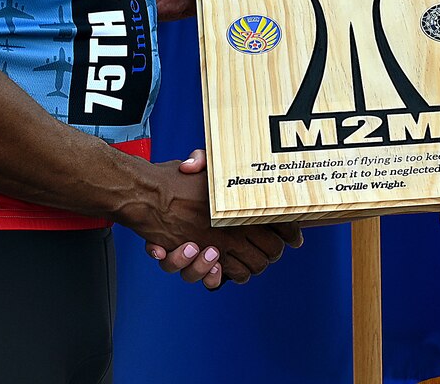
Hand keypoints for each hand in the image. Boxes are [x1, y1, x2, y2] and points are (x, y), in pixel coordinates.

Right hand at [132, 149, 299, 287]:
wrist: (144, 196)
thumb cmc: (170, 179)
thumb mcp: (199, 165)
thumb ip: (206, 162)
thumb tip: (203, 163)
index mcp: (239, 203)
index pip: (280, 223)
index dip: (291, 233)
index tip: (295, 237)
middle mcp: (233, 226)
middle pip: (271, 252)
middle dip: (272, 254)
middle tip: (270, 250)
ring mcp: (219, 244)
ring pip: (251, 268)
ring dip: (251, 268)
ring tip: (247, 261)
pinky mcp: (201, 258)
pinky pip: (222, 276)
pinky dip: (222, 276)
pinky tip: (220, 269)